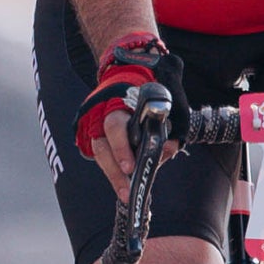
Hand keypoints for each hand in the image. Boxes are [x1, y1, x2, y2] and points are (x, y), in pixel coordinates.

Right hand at [75, 32, 184, 191]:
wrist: (129, 69)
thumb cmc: (151, 86)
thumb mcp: (166, 99)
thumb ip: (169, 123)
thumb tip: (169, 148)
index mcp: (117, 101)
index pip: (114, 127)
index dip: (121, 149)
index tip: (131, 168)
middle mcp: (100, 112)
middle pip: (102, 146)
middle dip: (115, 171)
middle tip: (128, 191)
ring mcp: (94, 122)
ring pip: (99, 153)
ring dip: (113, 175)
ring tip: (126, 194)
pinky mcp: (94, 132)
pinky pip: (101, 154)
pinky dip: (112, 169)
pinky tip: (122, 183)